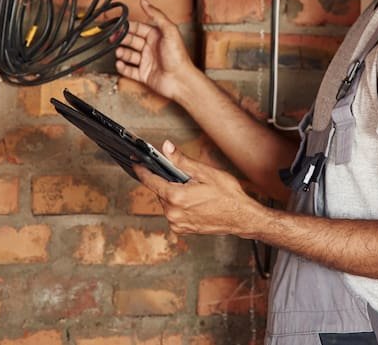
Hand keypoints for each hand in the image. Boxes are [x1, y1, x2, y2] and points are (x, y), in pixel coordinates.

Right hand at [115, 0, 198, 101]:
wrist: (180, 80)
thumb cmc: (178, 57)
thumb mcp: (170, 30)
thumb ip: (157, 15)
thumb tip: (145, 2)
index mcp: (157, 36)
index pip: (138, 28)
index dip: (127, 27)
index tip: (117, 26)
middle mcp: (151, 48)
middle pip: (131, 40)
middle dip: (121, 39)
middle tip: (113, 39)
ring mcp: (147, 61)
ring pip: (129, 55)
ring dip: (121, 53)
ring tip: (118, 52)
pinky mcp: (144, 75)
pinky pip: (129, 70)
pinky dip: (123, 67)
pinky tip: (120, 63)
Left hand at [137, 141, 262, 237]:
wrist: (241, 217)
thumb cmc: (228, 195)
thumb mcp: (206, 172)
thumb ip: (182, 161)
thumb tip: (166, 147)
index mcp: (176, 197)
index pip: (151, 181)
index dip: (142, 171)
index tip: (135, 164)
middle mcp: (173, 213)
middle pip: (161, 192)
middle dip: (169, 183)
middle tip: (188, 180)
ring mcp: (177, 223)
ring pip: (167, 203)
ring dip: (175, 195)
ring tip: (195, 193)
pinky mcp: (182, 230)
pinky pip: (174, 213)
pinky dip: (180, 206)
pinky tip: (195, 203)